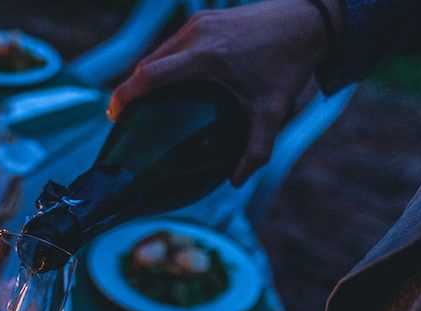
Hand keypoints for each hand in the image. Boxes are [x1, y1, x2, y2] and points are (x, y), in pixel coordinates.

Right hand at [108, 0, 341, 184]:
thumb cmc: (289, 65)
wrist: (309, 20)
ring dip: (146, 75)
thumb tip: (236, 181)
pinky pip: (173, 43)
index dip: (124, 96)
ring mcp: (199, 23)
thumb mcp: (274, 112)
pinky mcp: (205, 18)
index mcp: (205, 57)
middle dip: (130, 89)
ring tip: (140, 102)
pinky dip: (163, 63)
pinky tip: (167, 82)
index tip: (112, 115)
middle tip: (121, 116)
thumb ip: (256, 150)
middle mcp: (196, 35)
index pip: (150, 76)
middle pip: (148, 64)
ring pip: (159, 51)